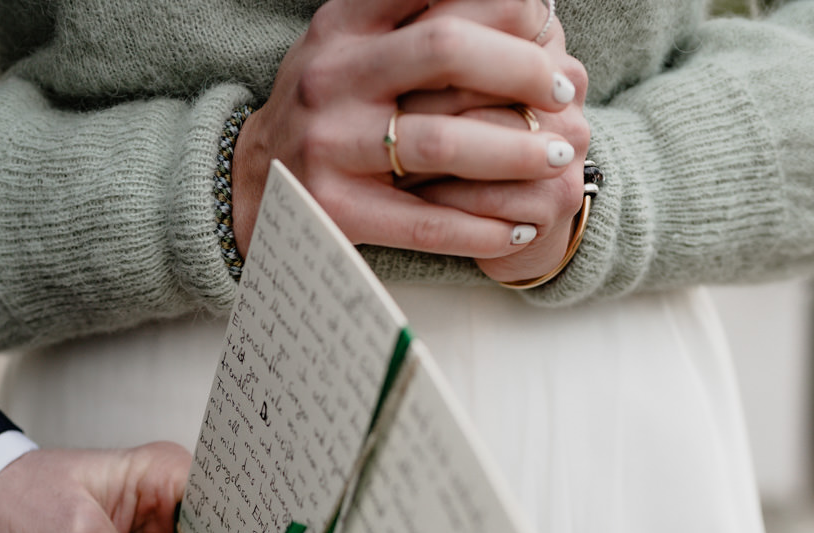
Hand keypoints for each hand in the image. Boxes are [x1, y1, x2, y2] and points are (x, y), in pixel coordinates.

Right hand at [231, 0, 589, 258]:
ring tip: (562, 154)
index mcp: (342, 25)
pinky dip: (481, 226)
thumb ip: (411, 15)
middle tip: (565, 89)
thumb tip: (517, 2)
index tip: (543, 19)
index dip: (502, 1)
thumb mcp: (350, 43)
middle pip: (444, 50)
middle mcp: (331, 77)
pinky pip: (424, 221)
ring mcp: (328, 146)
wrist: (247, 187)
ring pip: (442, 143)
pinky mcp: (334, 211)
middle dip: (521, 68)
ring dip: (517, 151)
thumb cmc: (326, 107)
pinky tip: (520, 228)